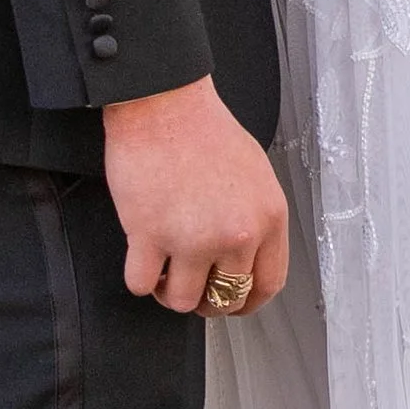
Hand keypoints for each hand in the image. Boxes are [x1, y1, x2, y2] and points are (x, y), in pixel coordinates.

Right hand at [103, 77, 288, 316]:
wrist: (164, 105)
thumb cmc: (205, 131)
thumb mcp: (256, 174)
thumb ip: (256, 218)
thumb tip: (246, 257)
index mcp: (268, 217)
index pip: (269, 283)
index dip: (248, 301)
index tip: (234, 302)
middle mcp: (236, 234)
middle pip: (225, 299)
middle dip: (207, 300)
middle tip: (193, 285)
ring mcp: (192, 238)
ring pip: (183, 301)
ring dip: (170, 292)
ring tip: (165, 270)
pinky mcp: (149, 236)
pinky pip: (141, 285)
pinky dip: (140, 279)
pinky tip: (143, 258)